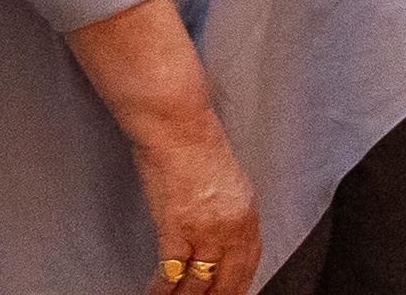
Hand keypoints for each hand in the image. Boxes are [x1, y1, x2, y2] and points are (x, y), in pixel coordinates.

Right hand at [121, 115, 260, 293]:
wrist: (177, 127)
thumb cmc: (196, 145)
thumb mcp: (228, 182)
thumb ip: (229, 211)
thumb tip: (221, 234)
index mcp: (247, 213)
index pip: (250, 263)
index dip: (238, 286)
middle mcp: (232, 226)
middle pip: (228, 280)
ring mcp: (206, 229)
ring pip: (199, 282)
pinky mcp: (177, 227)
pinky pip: (172, 271)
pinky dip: (162, 288)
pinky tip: (156, 294)